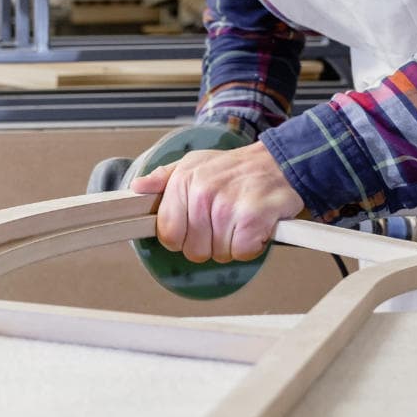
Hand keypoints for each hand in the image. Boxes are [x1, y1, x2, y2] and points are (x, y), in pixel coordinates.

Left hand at [130, 141, 303, 262]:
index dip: (183, 238)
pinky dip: (251, 245)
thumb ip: (163, 178)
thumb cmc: (234, 167)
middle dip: (210, 243)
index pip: (168, 235)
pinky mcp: (252, 219)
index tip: (197, 227)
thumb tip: (138, 187)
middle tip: (224, 221)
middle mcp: (202, 194)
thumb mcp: (193, 164)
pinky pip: (242, 253)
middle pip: (194, 250)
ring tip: (239, 219)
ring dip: (232, 243)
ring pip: (219, 253)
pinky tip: (254, 226)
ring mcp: (227, 207)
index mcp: (182, 182)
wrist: (278, 162)